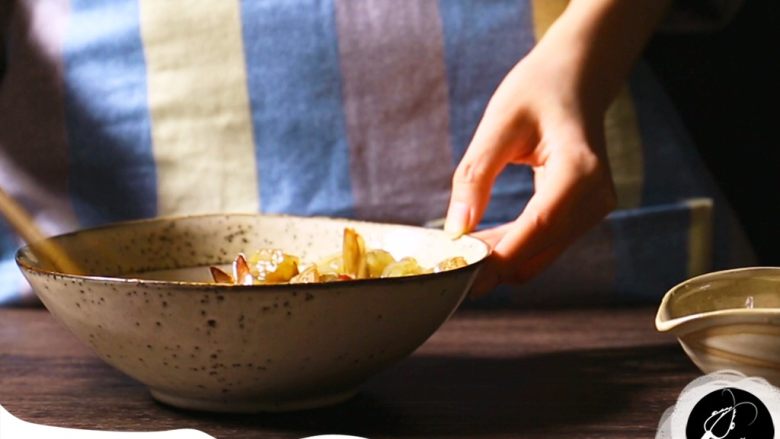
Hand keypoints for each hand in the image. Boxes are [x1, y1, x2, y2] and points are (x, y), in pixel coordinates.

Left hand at [444, 0, 671, 296]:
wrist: (576, 78)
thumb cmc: (538, 90)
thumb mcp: (499, 123)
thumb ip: (475, 175)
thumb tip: (455, 230)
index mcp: (579, 170)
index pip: (538, 227)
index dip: (499, 256)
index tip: (459, 274)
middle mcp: (596, 197)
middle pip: (540, 250)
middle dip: (495, 264)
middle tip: (448, 266)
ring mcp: (595, 209)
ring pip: (542, 255)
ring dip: (503, 261)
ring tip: (460, 254)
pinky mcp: (585, 214)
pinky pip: (546, 244)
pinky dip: (514, 249)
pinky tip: (483, 243)